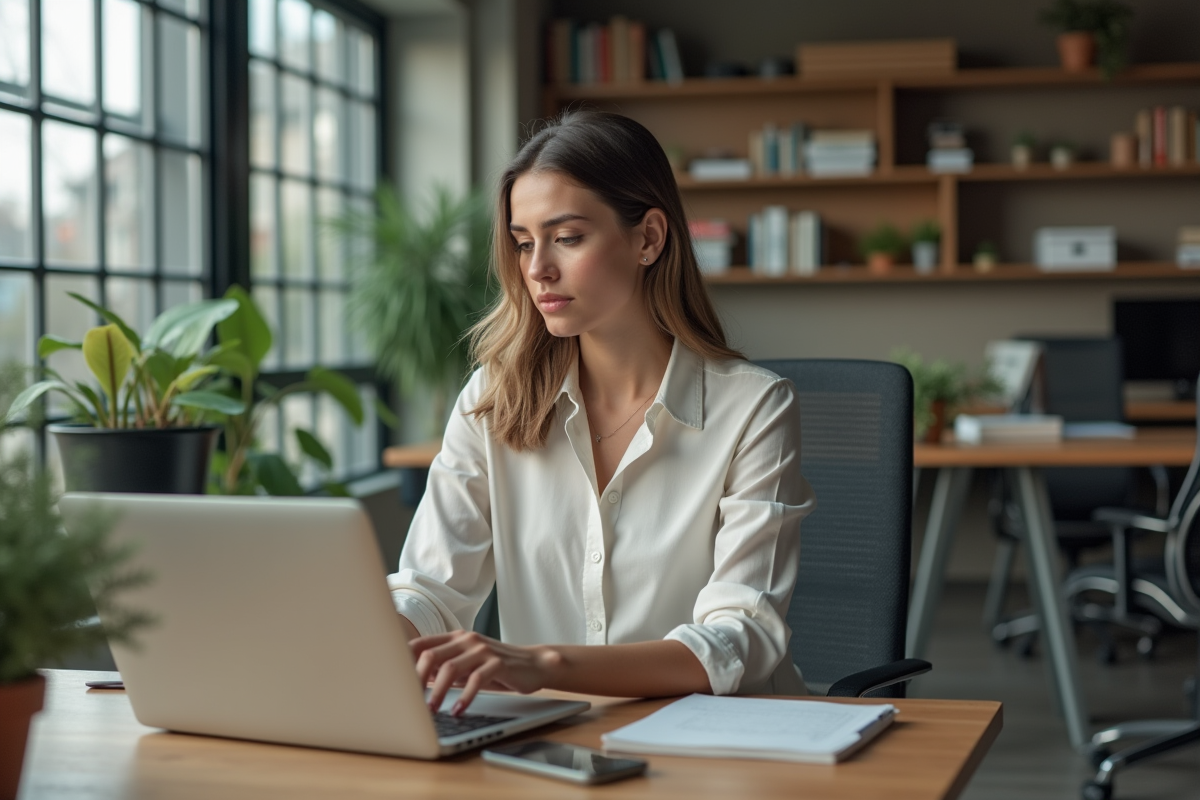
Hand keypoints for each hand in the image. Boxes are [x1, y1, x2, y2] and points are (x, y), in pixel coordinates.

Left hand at [411, 630, 561, 715]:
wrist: (532, 664)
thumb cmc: (495, 667)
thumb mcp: (467, 664)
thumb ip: (444, 668)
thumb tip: (414, 682)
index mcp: (455, 638)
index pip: (420, 644)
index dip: (403, 662)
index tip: (393, 683)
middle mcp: (466, 640)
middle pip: (431, 655)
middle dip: (416, 680)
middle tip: (409, 702)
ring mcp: (482, 650)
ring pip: (451, 668)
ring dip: (438, 692)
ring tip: (432, 710)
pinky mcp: (498, 663)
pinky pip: (476, 679)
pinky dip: (465, 697)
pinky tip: (458, 710)